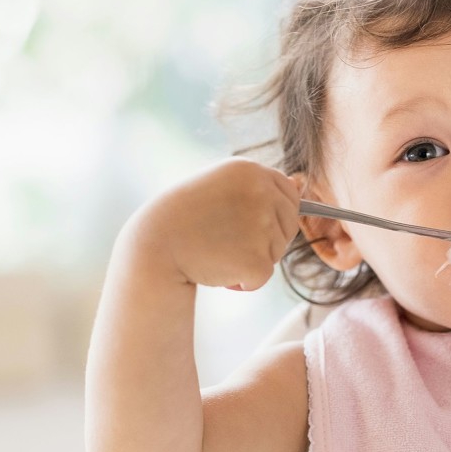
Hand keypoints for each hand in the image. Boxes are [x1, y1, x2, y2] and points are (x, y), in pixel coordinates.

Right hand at [131, 157, 301, 290]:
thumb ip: (256, 185)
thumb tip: (297, 184)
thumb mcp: (220, 186)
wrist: (153, 246)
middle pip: (289, 224)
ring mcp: (261, 225)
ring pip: (276, 252)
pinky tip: (217, 269)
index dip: (271, 215)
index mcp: (251, 170)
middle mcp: (260, 192)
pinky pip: (263, 277)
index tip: (242, 222)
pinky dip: (243, 281)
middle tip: (226, 240)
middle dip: (266, 238)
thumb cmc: (183, 217)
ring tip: (216, 250)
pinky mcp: (257, 259)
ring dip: (251, 259)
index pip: (290, 194)